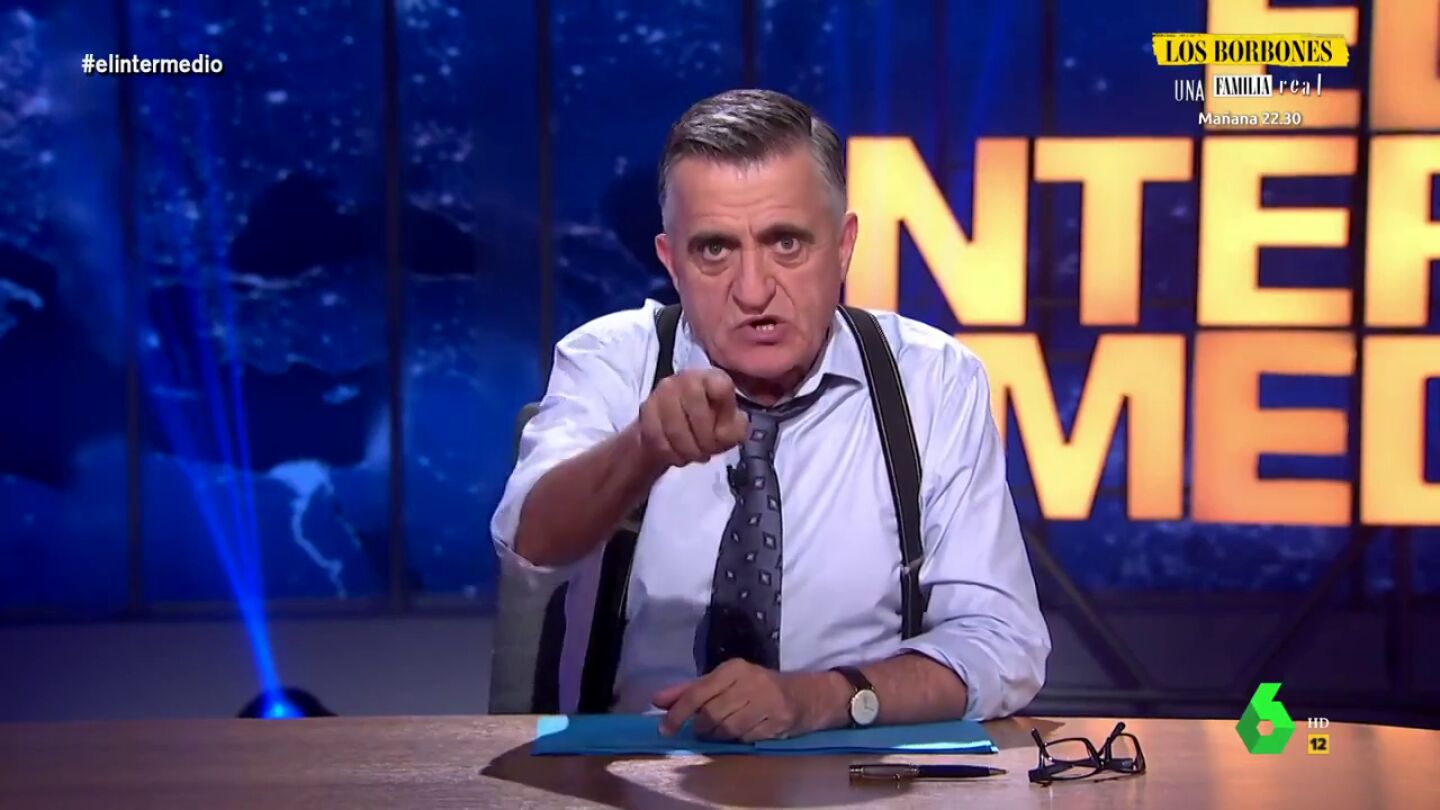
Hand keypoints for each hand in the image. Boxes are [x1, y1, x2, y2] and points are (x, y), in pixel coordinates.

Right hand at [636, 369, 747, 468]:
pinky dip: (669, 452)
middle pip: (698, 411)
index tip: (722, 432)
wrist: (673, 434)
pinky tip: (677, 454)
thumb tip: (723, 430)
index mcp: (714, 378)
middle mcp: (688, 377)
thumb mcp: (732, 430)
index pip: (722, 388)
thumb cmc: (709, 427)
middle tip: (706, 451)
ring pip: (675, 427)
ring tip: (693, 455)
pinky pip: (657, 436)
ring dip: (687, 450)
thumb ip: (735, 428)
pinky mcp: (645, 408)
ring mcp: (663, 391)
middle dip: (704, 440)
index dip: (724, 418)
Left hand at [650, 660, 847, 742]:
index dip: (677, 713)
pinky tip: (740, 733)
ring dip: (717, 736)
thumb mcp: (723, 681)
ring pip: (728, 728)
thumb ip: (689, 690)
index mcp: (732, 668)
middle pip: (711, 714)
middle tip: (700, 730)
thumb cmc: (756, 687)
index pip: (698, 692)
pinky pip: (746, 737)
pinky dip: (737, 740)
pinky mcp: (777, 719)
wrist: (804, 695)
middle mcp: (749, 681)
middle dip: (701, 727)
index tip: (664, 728)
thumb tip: (657, 700)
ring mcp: (766, 701)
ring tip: (719, 732)